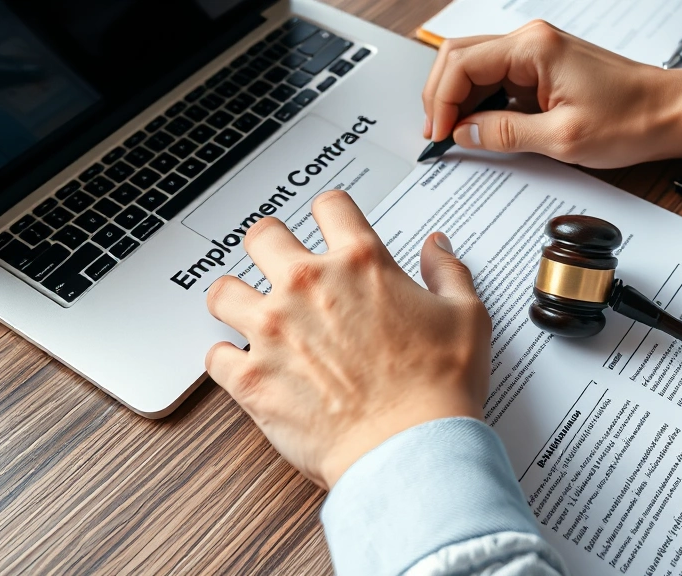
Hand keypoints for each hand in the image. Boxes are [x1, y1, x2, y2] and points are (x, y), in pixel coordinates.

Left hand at [205, 191, 491, 489]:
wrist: (410, 449)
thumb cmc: (439, 388)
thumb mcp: (466, 316)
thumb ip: (448, 272)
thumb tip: (436, 247)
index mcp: (360, 263)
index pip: (330, 206)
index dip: (330, 212)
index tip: (328, 223)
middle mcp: (309, 286)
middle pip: (263, 235)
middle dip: (270, 244)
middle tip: (277, 260)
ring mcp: (273, 330)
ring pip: (223, 291)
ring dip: (234, 299)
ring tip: (246, 310)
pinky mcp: (252, 377)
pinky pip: (215, 357)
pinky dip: (225, 361)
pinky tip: (239, 364)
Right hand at [422, 20, 681, 167]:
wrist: (671, 113)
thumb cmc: (632, 119)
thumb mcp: (562, 139)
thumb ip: (505, 134)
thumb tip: (464, 133)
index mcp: (534, 48)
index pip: (462, 64)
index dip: (441, 101)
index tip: (438, 134)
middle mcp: (532, 42)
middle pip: (460, 57)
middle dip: (440, 96)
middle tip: (436, 134)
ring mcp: (536, 54)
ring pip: (475, 67)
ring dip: (458, 100)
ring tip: (453, 135)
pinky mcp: (543, 69)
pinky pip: (497, 79)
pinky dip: (480, 102)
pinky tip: (478, 127)